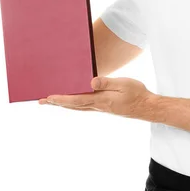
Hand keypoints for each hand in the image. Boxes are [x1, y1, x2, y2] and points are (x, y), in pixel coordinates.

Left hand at [38, 76, 156, 119]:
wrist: (147, 108)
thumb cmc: (137, 94)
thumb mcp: (123, 84)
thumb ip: (107, 83)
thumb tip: (91, 82)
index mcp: (101, 100)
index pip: (76, 100)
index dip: (61, 99)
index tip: (48, 98)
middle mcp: (98, 106)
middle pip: (72, 106)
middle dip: (56, 103)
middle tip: (41, 102)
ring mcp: (101, 108)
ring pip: (77, 107)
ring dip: (63, 104)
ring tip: (51, 102)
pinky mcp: (105, 107)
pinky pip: (84, 106)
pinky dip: (74, 104)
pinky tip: (72, 102)